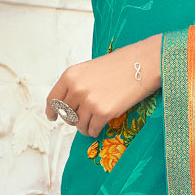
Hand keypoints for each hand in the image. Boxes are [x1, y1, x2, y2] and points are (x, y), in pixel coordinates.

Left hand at [45, 33, 162, 137]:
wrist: (142, 64)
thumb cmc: (120, 64)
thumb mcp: (90, 69)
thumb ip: (77, 84)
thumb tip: (71, 104)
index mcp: (70, 75)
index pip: (53, 99)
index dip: (52, 111)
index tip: (52, 117)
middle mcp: (76, 89)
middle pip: (66, 114)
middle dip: (73, 118)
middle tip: (83, 118)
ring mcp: (89, 101)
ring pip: (79, 124)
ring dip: (85, 126)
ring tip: (94, 121)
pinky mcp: (103, 112)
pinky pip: (92, 129)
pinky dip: (95, 130)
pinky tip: (100, 126)